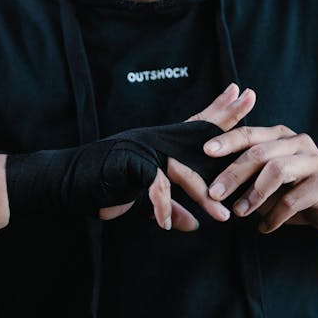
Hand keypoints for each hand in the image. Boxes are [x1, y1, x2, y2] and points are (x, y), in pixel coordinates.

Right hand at [100, 83, 255, 230]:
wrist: (67, 182)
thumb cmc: (103, 185)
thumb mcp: (141, 199)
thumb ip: (169, 205)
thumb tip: (192, 224)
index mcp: (158, 145)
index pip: (194, 126)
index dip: (217, 110)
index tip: (240, 93)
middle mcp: (153, 141)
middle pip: (196, 131)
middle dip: (225, 116)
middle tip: (250, 97)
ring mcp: (141, 149)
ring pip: (182, 168)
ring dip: (202, 194)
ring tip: (222, 216)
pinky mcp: (128, 163)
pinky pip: (155, 185)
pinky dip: (161, 207)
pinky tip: (167, 224)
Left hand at [203, 124, 317, 233]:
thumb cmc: (295, 191)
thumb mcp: (268, 179)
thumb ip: (246, 176)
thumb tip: (211, 185)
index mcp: (280, 136)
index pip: (249, 134)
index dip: (226, 141)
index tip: (204, 151)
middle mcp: (297, 142)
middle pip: (259, 153)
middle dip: (232, 173)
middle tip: (213, 193)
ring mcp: (314, 161)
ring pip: (276, 171)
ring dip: (253, 195)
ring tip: (238, 212)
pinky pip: (291, 200)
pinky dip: (273, 216)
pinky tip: (264, 227)